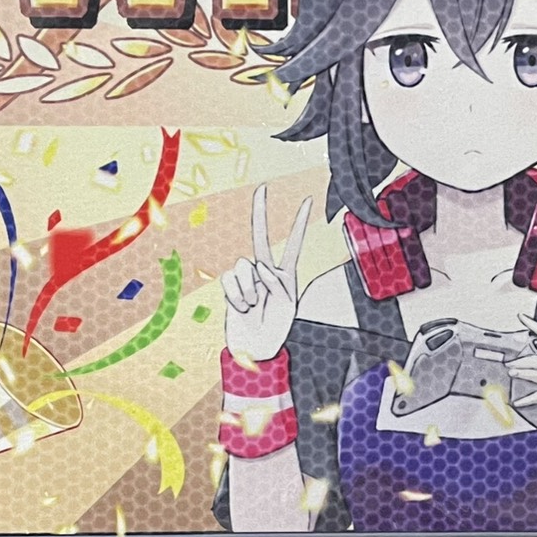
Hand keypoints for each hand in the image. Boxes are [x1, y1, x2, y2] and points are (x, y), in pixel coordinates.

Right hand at [221, 185, 312, 361]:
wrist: (254, 348)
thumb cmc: (275, 329)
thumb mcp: (287, 307)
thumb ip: (277, 285)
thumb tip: (260, 266)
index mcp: (285, 275)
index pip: (293, 245)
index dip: (298, 224)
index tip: (306, 201)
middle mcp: (265, 271)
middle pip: (260, 237)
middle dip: (261, 212)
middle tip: (262, 188)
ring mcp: (246, 277)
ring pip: (244, 265)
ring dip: (248, 289)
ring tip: (252, 306)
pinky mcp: (230, 286)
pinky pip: (230, 280)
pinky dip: (235, 295)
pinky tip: (241, 307)